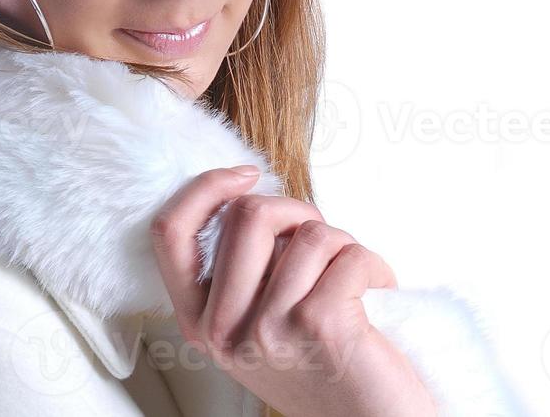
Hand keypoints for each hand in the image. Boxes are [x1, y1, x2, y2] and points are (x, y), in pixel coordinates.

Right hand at [148, 166, 436, 416]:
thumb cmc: (326, 373)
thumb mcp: (258, 326)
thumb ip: (242, 273)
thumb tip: (251, 197)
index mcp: (199, 323)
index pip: (169, 233)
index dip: (205, 188)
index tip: (245, 175)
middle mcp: (223, 329)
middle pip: (247, 216)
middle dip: (298, 211)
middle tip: (326, 240)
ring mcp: (267, 329)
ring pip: (306, 233)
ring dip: (344, 245)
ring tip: (356, 279)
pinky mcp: (318, 325)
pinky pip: (348, 254)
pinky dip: (375, 265)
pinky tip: (379, 292)